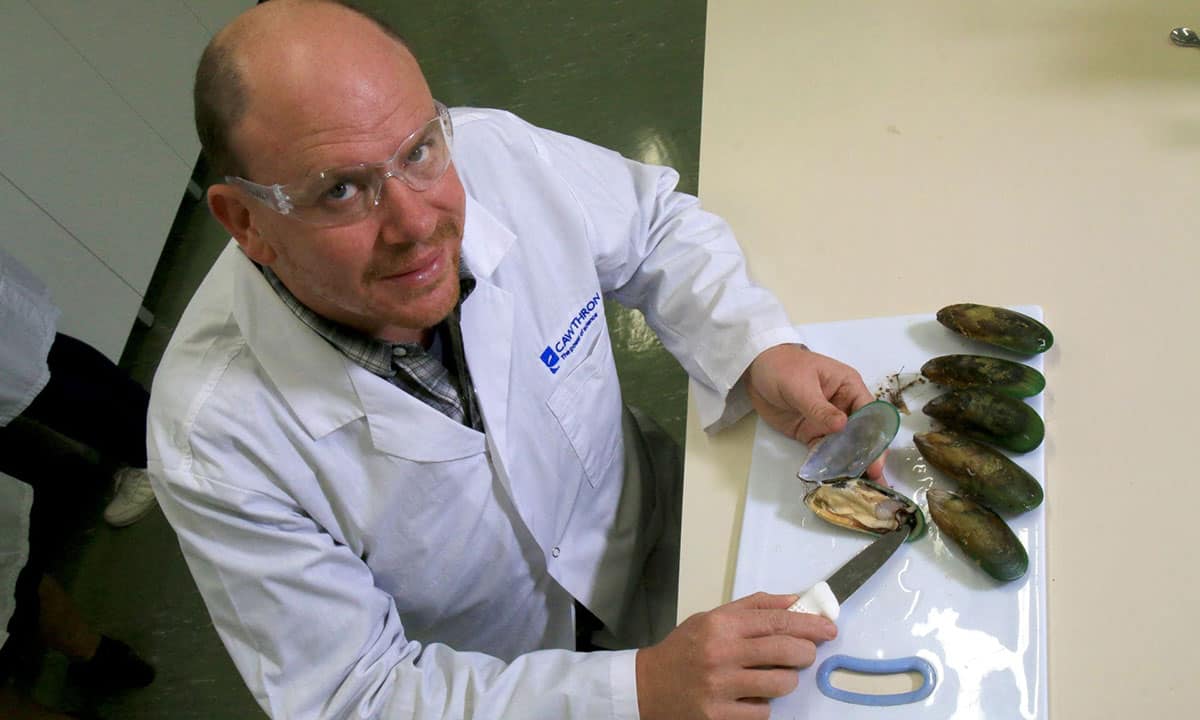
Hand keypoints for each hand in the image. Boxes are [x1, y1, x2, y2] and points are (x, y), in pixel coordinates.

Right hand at [635, 592, 836, 719]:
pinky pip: (762, 711)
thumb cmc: (683, 649)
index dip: (808, 624)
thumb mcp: (711, 618)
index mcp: (720, 625)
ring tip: (777, 676)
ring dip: (787, 680)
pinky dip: (764, 704)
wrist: (647, 685)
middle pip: (784, 650)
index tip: (827, 628)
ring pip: (780, 684)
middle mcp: (720, 654)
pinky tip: (751, 695)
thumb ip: (752, 608)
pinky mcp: (718, 715)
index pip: (776, 621)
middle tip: (808, 653)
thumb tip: (794, 600)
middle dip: (806, 652)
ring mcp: (720, 687)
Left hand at [746, 343, 882, 479]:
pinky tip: (835, 480)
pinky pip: (823, 451)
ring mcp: (827, 422)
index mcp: (849, 387)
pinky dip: (828, 464)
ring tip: (861, 487)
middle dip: (868, 455)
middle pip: (862, 433)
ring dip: (851, 464)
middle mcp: (843, 406)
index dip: (875, 435)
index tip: (876, 457)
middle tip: (874, 480)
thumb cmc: (782, 367)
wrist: (755, 370)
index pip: (870, 413)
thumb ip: (819, 408)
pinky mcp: (811, 433)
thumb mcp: (800, 385)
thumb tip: (842, 426)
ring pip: (845, 445)